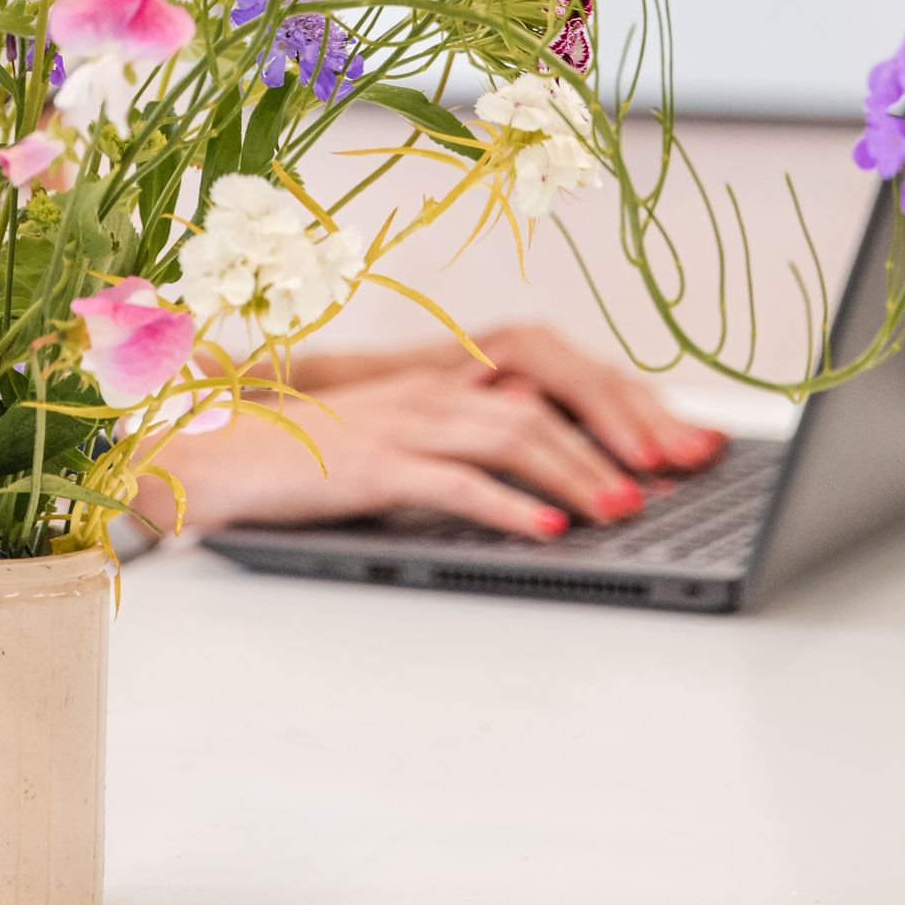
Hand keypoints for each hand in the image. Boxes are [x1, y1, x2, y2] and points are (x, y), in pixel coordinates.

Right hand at [134, 341, 726, 547]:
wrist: (216, 452)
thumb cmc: (314, 454)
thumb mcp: (409, 437)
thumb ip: (476, 438)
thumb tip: (558, 460)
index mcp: (450, 374)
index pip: (559, 370)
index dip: (628, 402)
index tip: (689, 444)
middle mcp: (435, 385)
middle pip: (550, 391)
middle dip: (623, 430)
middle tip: (680, 472)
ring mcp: (404, 420)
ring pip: (512, 432)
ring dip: (577, 471)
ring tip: (626, 509)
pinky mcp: (372, 465)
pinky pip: (454, 481)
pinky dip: (508, 507)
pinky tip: (548, 534)